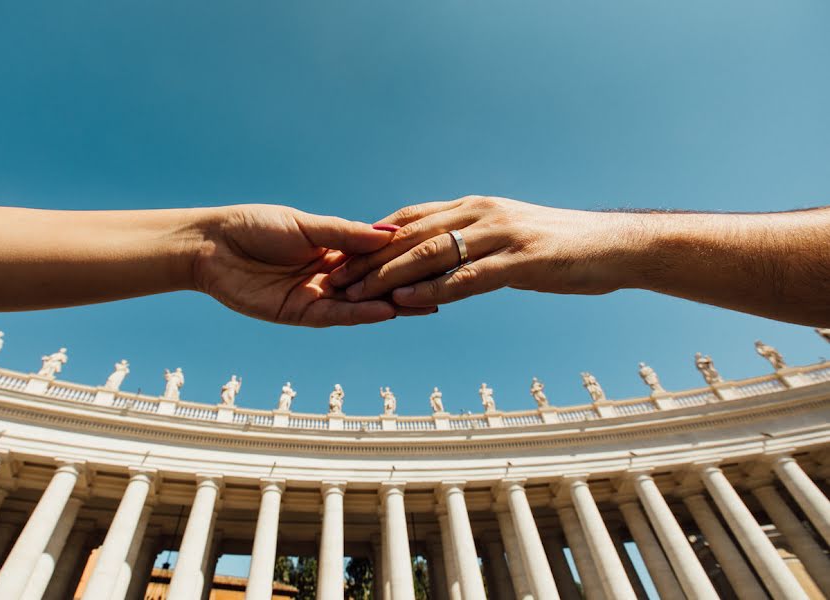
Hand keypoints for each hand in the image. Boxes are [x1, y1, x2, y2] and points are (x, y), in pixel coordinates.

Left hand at [193, 204, 436, 326]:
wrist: (211, 245)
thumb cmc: (253, 226)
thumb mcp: (305, 225)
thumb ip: (344, 234)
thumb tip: (388, 235)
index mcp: (330, 251)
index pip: (373, 259)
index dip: (401, 261)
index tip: (434, 258)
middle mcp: (327, 276)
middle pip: (372, 285)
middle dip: (404, 288)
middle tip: (441, 289)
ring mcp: (314, 296)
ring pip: (359, 304)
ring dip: (390, 305)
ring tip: (423, 304)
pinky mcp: (297, 313)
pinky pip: (334, 316)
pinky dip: (359, 314)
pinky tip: (385, 311)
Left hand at [329, 196, 635, 306]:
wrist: (613, 245)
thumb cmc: (559, 247)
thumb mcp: (508, 237)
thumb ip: (474, 244)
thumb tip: (444, 263)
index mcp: (474, 208)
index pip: (410, 219)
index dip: (372, 239)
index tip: (340, 255)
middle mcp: (480, 214)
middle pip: (410, 235)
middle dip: (367, 258)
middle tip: (332, 278)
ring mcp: (500, 235)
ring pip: (430, 252)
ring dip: (388, 275)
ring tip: (354, 292)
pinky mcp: (519, 261)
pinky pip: (466, 277)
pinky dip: (431, 290)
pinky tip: (405, 303)